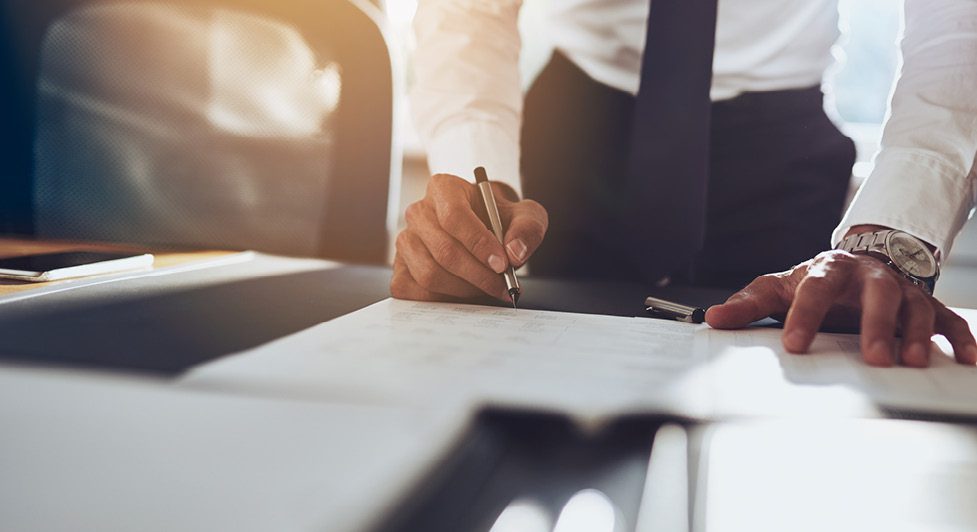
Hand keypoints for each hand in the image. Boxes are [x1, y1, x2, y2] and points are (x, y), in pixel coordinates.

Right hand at [391, 173, 547, 302]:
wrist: (483, 231)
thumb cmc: (499, 221)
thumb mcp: (525, 215)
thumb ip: (527, 228)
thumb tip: (514, 253)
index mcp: (443, 188)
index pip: (454, 216)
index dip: (479, 243)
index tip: (502, 264)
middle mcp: (418, 212)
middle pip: (444, 251)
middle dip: (479, 274)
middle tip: (503, 285)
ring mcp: (405, 241)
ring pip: (429, 274)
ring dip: (464, 290)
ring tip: (487, 288)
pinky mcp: (399, 268)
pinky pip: (416, 292)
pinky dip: (444, 299)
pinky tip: (465, 293)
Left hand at [705, 250, 976, 367]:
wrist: (862, 258)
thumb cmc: (817, 281)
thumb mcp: (780, 287)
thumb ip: (749, 304)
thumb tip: (711, 319)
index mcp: (829, 270)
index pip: (815, 290)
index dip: (804, 316)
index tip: (794, 345)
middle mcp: (870, 277)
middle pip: (876, 294)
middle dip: (875, 325)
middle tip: (873, 358)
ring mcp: (902, 290)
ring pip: (916, 307)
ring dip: (917, 333)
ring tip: (912, 362)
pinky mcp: (927, 305)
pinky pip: (949, 320)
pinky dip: (961, 338)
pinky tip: (968, 360)